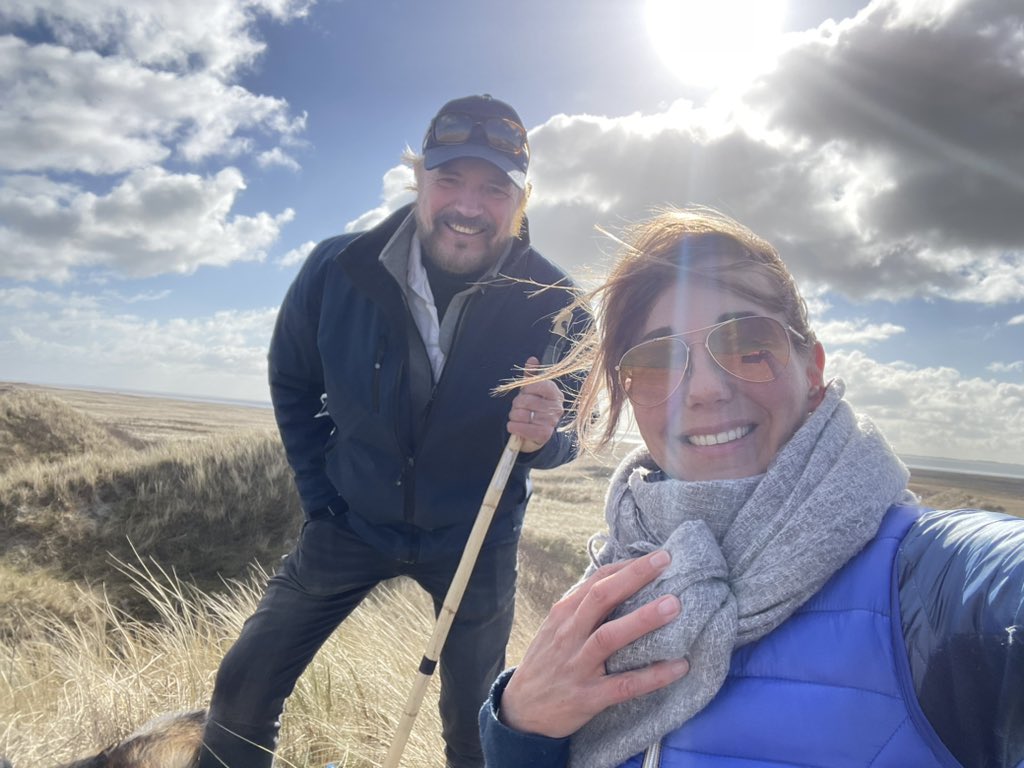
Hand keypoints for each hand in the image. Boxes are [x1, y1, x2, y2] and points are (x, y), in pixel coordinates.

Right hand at [498, 550, 689, 737]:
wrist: (521, 710)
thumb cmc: (547, 662)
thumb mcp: (556, 628)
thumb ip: (583, 608)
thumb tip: (620, 583)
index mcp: (564, 614)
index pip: (596, 581)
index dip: (627, 566)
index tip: (657, 556)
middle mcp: (569, 634)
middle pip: (601, 598)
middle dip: (634, 577)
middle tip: (666, 562)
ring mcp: (578, 665)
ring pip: (609, 637)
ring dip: (642, 619)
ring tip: (673, 605)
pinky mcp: (588, 697)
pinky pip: (624, 685)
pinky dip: (653, 675)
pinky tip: (679, 666)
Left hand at [507, 356, 564, 452]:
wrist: (537, 435)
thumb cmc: (534, 409)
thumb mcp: (533, 391)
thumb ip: (532, 376)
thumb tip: (533, 359)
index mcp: (555, 393)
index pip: (537, 384)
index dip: (526, 389)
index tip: (525, 393)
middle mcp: (556, 407)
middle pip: (525, 400)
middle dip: (516, 405)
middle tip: (518, 408)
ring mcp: (551, 421)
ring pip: (521, 414)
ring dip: (514, 416)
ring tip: (518, 418)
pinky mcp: (544, 434)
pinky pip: (521, 427)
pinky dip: (513, 427)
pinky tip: (514, 426)